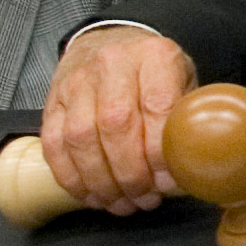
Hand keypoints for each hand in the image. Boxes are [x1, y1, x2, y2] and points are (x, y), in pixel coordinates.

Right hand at [40, 25, 197, 213]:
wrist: (110, 44)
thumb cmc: (153, 72)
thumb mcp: (184, 82)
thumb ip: (187, 120)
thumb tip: (192, 169)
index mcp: (154, 56)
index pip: (156, 107)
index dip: (160, 153)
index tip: (168, 182)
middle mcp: (112, 63)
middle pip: (115, 125)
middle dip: (130, 173)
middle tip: (144, 198)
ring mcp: (78, 81)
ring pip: (81, 138)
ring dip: (101, 181)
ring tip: (121, 202)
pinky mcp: (53, 101)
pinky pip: (54, 145)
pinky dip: (72, 177)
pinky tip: (92, 194)